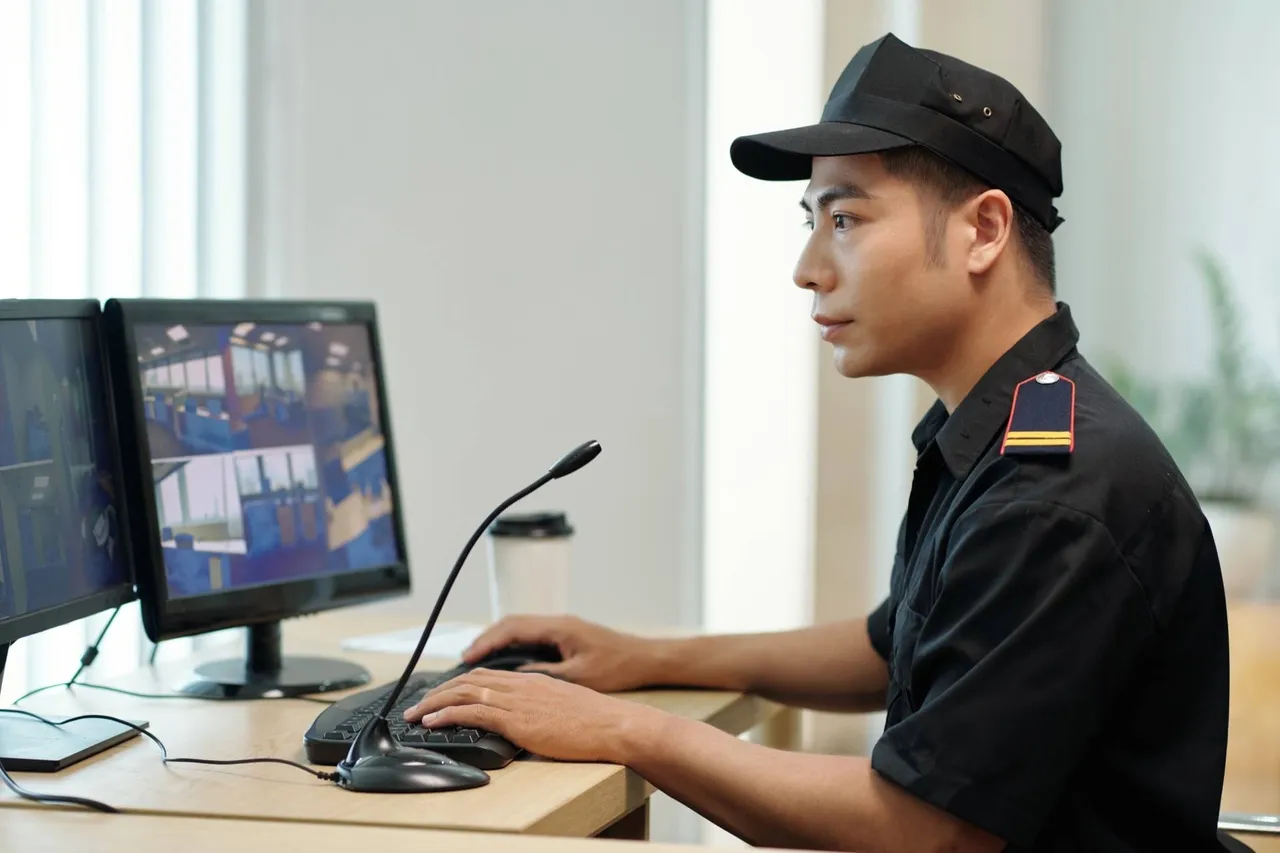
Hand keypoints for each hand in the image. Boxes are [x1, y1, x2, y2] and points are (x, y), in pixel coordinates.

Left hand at [402, 668, 659, 763]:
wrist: (612, 724)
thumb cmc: (596, 720)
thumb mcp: (564, 706)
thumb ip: (542, 707)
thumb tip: (530, 719)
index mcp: (532, 680)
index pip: (487, 676)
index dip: (461, 682)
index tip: (444, 692)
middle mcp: (520, 684)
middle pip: (470, 680)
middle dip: (440, 690)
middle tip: (420, 702)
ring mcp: (517, 699)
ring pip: (465, 692)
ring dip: (435, 702)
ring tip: (416, 712)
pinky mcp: (515, 718)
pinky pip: (472, 711)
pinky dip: (447, 714)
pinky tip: (432, 720)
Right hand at [463, 615, 660, 692]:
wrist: (647, 660)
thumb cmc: (619, 668)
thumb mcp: (580, 676)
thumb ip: (546, 676)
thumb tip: (515, 677)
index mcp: (559, 628)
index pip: (513, 628)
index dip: (487, 642)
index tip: (468, 656)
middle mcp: (558, 623)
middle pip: (512, 625)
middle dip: (486, 640)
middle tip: (465, 658)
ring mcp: (563, 629)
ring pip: (521, 630)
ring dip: (499, 642)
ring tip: (478, 660)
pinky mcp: (567, 638)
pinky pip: (532, 637)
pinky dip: (514, 646)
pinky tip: (506, 662)